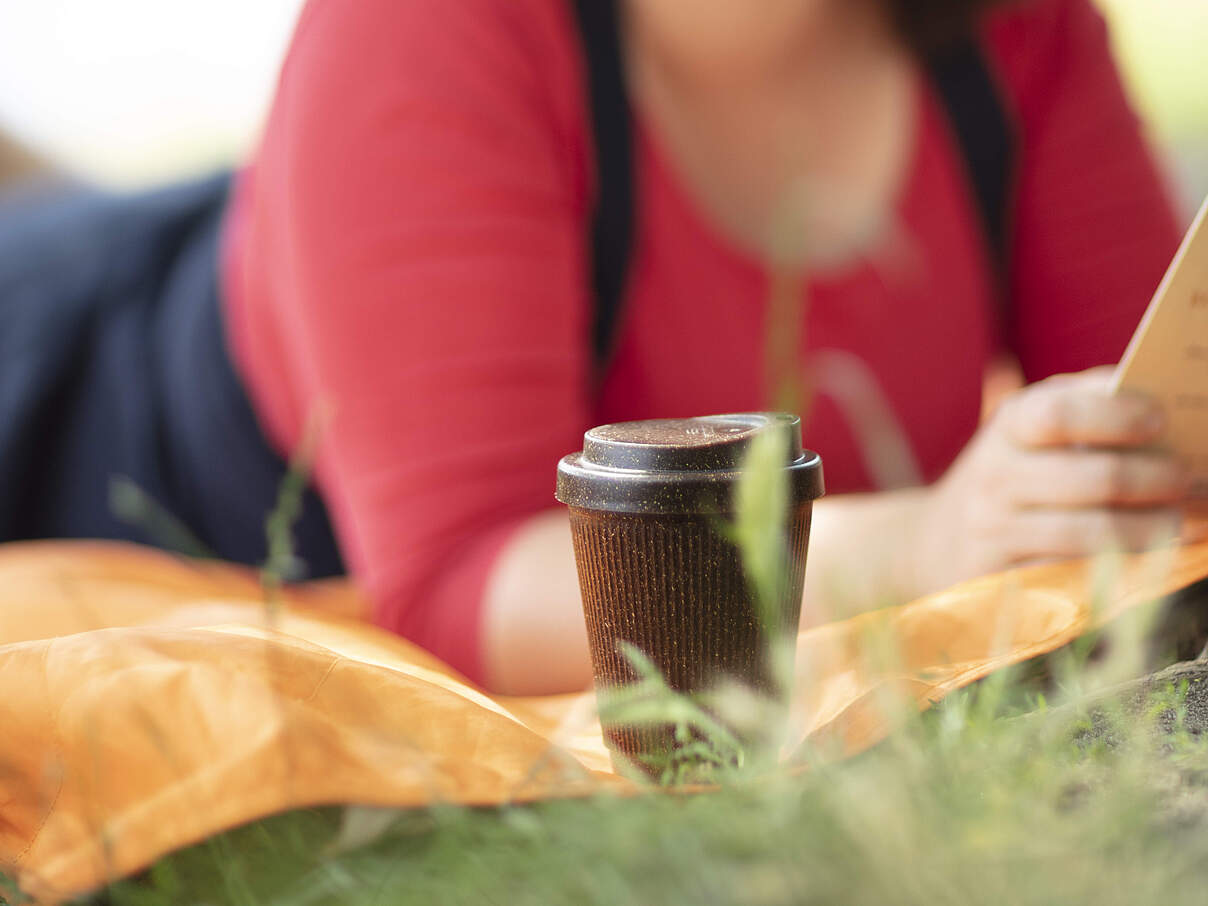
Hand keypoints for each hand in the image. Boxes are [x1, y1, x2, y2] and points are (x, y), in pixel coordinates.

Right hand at [906, 367, 1188, 597]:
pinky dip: (1120, 568)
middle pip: (1093, 477)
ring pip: (1090, 533)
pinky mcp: (999, 578)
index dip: (1118, 415)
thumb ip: (1089, 409)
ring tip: (1183, 523)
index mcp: (1009, 425)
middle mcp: (994, 475)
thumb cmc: (1013, 477)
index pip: (1059, 415)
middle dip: (1158, 480)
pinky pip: (1072, 576)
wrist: (933, 543)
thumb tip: (1175, 410)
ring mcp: (993, 530)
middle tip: (1190, 480)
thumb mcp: (1033, 432)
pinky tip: (1148, 559)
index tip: (1161, 421)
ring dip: (1152, 530)